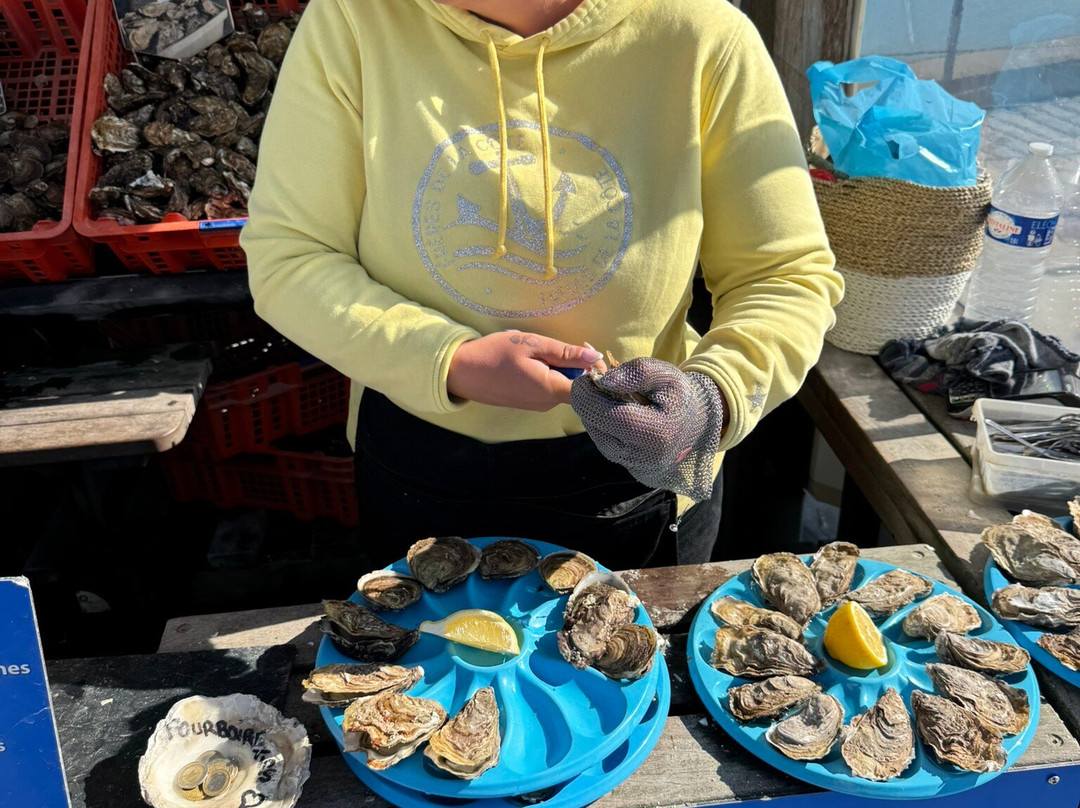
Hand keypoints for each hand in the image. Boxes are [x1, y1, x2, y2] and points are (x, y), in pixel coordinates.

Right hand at [447, 331, 603, 411]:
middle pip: (578, 386)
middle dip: (577, 365)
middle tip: (561, 344)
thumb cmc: (495, 354)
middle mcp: (547, 403)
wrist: (462, 371)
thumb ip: (566, 353)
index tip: (587, 348)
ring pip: (563, 386)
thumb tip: (596, 357)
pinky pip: (550, 388)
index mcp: (551, 390)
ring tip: (539, 352)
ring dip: (561, 368)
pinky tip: (531, 362)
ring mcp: (538, 405)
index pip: (590, 388)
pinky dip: (549, 374)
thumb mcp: (532, 345)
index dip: (596, 370)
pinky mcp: (529, 403)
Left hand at [570, 357, 725, 500]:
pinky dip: (598, 420)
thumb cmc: (678, 396)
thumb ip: (638, 372)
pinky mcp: (624, 463)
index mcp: (657, 434)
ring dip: (591, 411)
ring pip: (595, 433)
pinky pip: (601, 438)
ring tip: (602, 392)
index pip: (611, 416)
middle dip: (587, 401)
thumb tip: (605, 380)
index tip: (585, 376)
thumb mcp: (666, 375)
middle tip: (590, 381)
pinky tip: (607, 407)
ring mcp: (631, 463)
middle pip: (598, 426)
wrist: (692, 423)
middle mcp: (642, 456)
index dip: (591, 396)